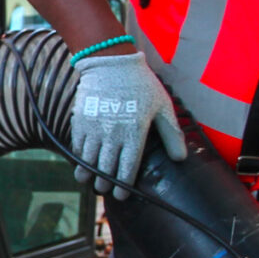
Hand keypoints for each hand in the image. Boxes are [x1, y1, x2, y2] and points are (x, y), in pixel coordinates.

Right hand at [70, 52, 186, 196]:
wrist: (111, 62)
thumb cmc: (141, 84)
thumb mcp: (162, 106)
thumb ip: (172, 133)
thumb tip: (180, 158)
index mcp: (135, 133)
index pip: (128, 168)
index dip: (124, 185)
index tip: (122, 195)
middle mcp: (113, 134)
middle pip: (106, 168)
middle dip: (105, 183)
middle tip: (105, 190)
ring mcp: (95, 128)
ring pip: (89, 160)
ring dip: (88, 174)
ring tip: (90, 183)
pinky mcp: (81, 121)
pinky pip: (78, 146)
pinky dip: (78, 159)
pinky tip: (80, 166)